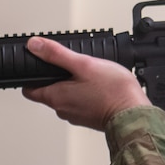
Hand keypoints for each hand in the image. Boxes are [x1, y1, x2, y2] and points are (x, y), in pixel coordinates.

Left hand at [21, 37, 150, 129]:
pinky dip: (85, 94)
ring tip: (87, 75)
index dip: (31, 75)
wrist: (135, 114)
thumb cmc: (112, 92)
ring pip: (66, 98)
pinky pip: (81, 104)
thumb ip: (56, 55)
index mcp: (55, 97)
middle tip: (68, 66)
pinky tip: (98, 86)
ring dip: (72, 86)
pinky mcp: (90, 118)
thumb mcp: (83, 64)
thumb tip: (34, 46)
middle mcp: (62, 110)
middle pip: (48, 92)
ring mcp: (76, 116)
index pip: (29, 89)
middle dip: (55, 78)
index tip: (37, 66)